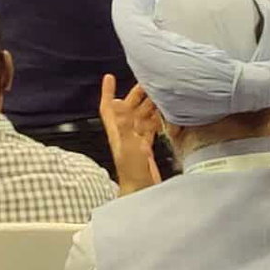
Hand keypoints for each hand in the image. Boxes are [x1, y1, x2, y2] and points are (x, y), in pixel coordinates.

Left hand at [99, 74, 161, 193]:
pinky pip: (149, 129)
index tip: (109, 78)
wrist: (140, 191)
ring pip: (140, 118)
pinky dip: (154, 121)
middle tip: (146, 83)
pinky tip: (161, 116)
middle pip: (128, 109)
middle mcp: (125, 134)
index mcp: (117, 131)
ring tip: (157, 95)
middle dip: (135, 96)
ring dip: (147, 106)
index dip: (107, 92)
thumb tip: (116, 101)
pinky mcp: (145, 149)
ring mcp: (135, 142)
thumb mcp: (128, 144)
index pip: (109, 107)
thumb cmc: (132, 171)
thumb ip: (123, 123)